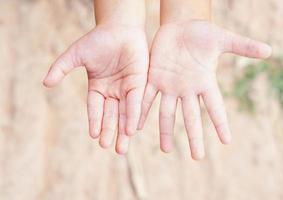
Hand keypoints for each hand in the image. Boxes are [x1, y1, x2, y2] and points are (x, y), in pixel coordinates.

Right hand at [43, 23, 148, 153]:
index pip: (95, 108)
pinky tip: (133, 129)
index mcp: (98, 87)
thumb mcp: (76, 55)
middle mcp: (113, 91)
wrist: (120, 27)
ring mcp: (127, 88)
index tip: (94, 135)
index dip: (95, 121)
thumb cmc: (98, 39)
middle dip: (110, 131)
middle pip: (111, 115)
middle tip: (108, 148)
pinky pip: (136, 101)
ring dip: (124, 130)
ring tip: (122, 147)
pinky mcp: (140, 83)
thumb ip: (61, 68)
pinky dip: (134, 115)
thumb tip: (45, 83)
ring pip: (124, 113)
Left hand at [138, 20, 271, 159]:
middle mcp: (188, 89)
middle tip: (198, 157)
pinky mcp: (154, 78)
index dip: (221, 123)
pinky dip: (142, 111)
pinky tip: (136, 126)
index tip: (227, 141)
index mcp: (205, 81)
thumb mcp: (223, 39)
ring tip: (166, 150)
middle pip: (192, 117)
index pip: (215, 106)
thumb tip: (269, 51)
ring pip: (167, 113)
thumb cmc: (203, 32)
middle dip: (194, 137)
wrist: (180, 26)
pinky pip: (147, 97)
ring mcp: (170, 86)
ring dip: (166, 131)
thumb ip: (243, 46)